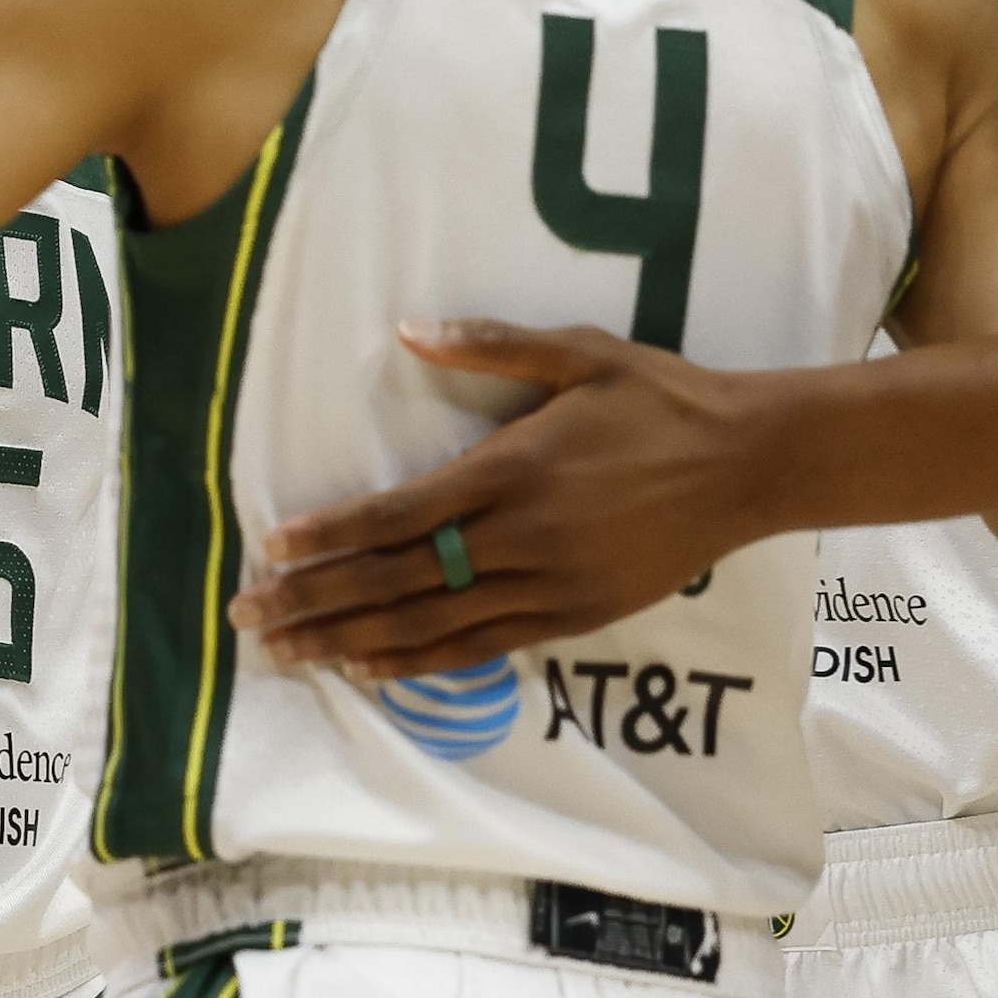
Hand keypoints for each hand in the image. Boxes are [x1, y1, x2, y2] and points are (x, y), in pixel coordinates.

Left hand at [225, 322, 781, 677]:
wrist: (750, 464)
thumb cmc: (661, 399)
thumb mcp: (581, 352)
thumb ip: (491, 346)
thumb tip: (408, 329)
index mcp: (514, 470)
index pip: (398, 515)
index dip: (329, 536)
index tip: (271, 549)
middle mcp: (523, 538)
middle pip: (397, 580)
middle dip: (315, 600)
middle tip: (247, 616)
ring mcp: (549, 586)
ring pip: (431, 625)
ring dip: (351, 640)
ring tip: (288, 654)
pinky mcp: (575, 616)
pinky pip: (482, 648)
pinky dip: (422, 662)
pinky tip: (370, 668)